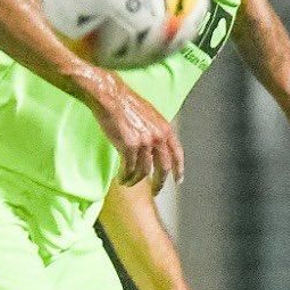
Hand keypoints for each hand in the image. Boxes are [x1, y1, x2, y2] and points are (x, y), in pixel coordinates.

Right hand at [86, 73, 183, 187]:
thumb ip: (156, 131)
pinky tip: (121, 178)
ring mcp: (144, 142)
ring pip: (144, 171)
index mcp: (165, 128)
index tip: (179, 180)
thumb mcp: (150, 115)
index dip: (179, 169)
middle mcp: (158, 137)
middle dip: (160, 183)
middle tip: (155, 191)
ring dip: (136, 180)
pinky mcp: (129, 146)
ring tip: (129, 183)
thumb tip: (155, 147)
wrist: (110, 97)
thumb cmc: (126, 104)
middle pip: (163, 168)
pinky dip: (125, 176)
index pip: (177, 153)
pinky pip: (129, 168)